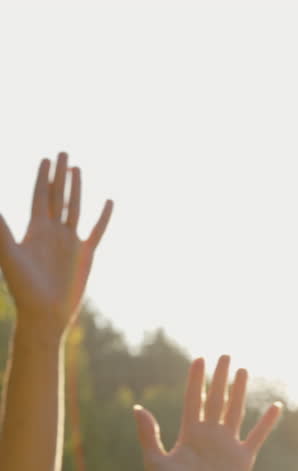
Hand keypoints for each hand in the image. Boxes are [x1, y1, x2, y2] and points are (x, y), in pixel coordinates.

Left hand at [0, 153, 112, 334]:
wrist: (44, 311)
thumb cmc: (23, 286)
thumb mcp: (8, 252)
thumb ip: (0, 229)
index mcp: (34, 229)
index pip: (39, 195)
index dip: (41, 176)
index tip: (45, 158)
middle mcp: (52, 232)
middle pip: (57, 196)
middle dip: (59, 175)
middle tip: (63, 153)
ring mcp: (70, 242)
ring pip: (74, 208)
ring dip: (76, 189)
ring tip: (78, 169)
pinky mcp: (85, 254)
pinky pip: (96, 231)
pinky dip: (103, 216)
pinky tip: (108, 201)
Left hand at [133, 356, 282, 470]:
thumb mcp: (155, 461)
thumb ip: (148, 434)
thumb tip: (137, 408)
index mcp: (189, 434)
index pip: (193, 400)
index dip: (196, 380)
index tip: (199, 359)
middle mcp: (209, 435)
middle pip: (216, 399)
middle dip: (220, 378)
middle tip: (225, 356)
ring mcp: (227, 445)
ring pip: (235, 410)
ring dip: (240, 391)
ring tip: (243, 370)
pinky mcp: (243, 457)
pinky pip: (257, 435)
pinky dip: (267, 421)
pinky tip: (275, 406)